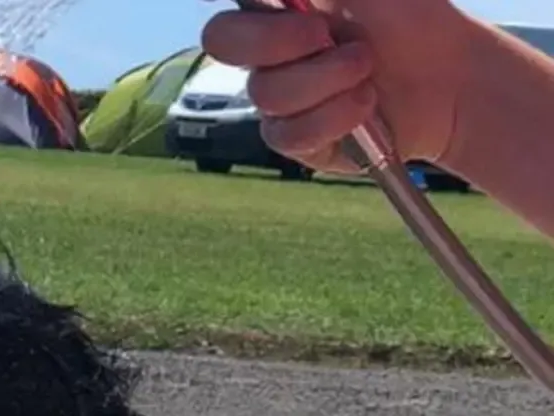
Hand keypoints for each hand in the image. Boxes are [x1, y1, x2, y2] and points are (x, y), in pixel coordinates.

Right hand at [200, 0, 480, 172]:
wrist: (453, 74)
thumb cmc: (412, 17)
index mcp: (275, 13)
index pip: (225, 15)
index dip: (248, 16)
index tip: (293, 4)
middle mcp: (268, 57)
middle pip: (222, 43)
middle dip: (275, 38)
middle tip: (324, 34)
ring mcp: (279, 102)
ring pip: (267, 93)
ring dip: (327, 77)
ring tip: (367, 68)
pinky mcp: (299, 142)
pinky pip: (291, 134)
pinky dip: (335, 115)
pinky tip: (367, 104)